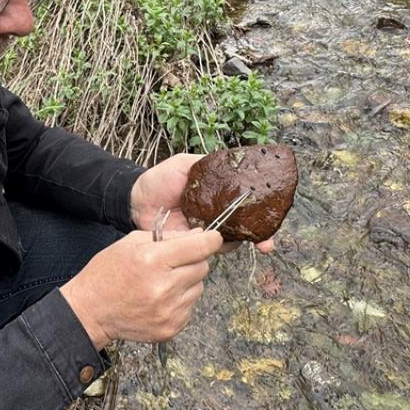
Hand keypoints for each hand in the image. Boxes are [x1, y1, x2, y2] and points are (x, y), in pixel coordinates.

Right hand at [61, 228, 223, 348]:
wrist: (90, 311)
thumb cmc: (107, 273)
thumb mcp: (131, 243)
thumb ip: (168, 237)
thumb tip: (199, 234)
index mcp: (152, 260)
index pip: (200, 247)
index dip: (211, 239)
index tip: (213, 237)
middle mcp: (164, 287)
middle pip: (203, 267)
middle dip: (193, 260)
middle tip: (173, 262)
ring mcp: (168, 311)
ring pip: (199, 287)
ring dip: (187, 281)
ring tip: (162, 282)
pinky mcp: (171, 328)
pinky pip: (191, 307)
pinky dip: (180, 300)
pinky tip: (160, 299)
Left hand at [131, 153, 276, 254]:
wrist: (135, 201)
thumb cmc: (158, 179)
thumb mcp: (185, 164)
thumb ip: (206, 162)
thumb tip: (232, 159)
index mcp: (218, 194)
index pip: (244, 203)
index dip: (261, 210)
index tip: (273, 215)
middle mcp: (216, 214)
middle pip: (244, 226)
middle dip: (260, 236)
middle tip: (268, 244)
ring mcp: (205, 231)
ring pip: (231, 240)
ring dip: (243, 243)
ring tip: (256, 245)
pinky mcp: (193, 245)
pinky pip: (210, 250)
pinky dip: (219, 249)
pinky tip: (224, 244)